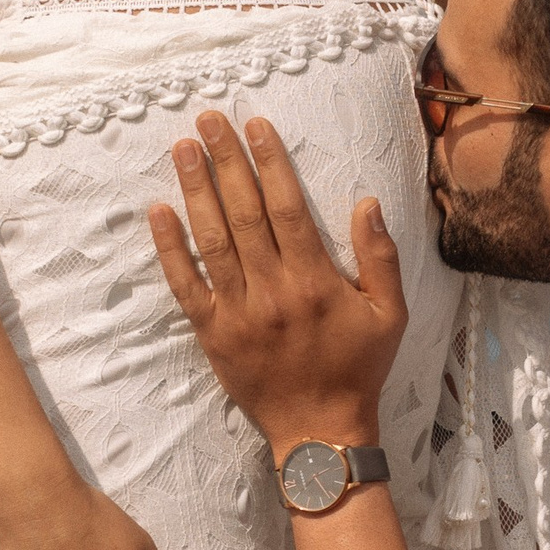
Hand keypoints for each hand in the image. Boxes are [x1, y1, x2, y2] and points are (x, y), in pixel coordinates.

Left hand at [148, 114, 408, 457]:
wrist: (319, 430)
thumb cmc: (359, 369)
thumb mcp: (390, 314)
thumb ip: (380, 257)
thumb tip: (367, 203)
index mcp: (316, 281)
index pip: (286, 208)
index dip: (269, 162)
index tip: (255, 126)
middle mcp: (273, 290)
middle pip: (244, 212)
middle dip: (225, 161)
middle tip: (208, 119)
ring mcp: (238, 312)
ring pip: (211, 240)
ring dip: (195, 190)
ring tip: (183, 148)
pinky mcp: (212, 333)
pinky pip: (185, 285)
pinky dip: (169, 248)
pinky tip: (159, 211)